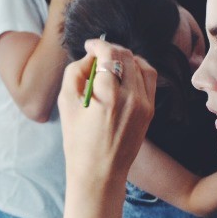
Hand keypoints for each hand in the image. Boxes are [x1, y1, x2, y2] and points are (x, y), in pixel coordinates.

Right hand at [59, 39, 156, 186]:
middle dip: (110, 49)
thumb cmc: (78, 141)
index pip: (109, 54)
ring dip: (125, 57)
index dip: (98, 44)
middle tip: (97, 53)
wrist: (99, 173)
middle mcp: (131, 97)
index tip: (89, 45)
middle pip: (126, 56)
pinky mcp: (150, 111)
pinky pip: (149, 79)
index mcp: (108, 95)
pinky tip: (125, 74)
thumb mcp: (66, 104)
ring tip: (111, 62)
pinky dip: (138, 70)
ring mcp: (144, 104)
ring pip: (140, 64)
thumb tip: (90, 58)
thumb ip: (74, 73)